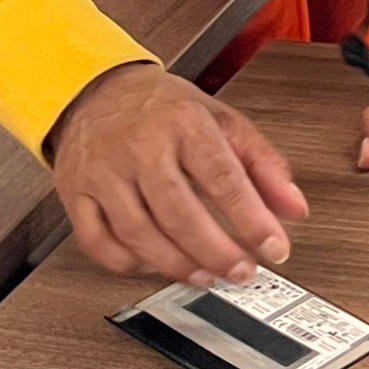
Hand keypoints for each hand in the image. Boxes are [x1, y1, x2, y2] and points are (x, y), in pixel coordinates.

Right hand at [50, 62, 307, 284]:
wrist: (97, 92)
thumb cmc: (163, 109)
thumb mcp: (222, 121)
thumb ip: (263, 164)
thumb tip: (293, 208)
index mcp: (183, 123)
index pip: (224, 179)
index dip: (252, 221)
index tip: (275, 248)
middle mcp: (140, 146)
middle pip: (180, 214)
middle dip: (217, 252)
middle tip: (241, 271)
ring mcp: (103, 172)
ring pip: (139, 234)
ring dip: (178, 265)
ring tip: (207, 275)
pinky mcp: (75, 193)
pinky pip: (98, 242)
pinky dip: (128, 264)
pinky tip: (156, 265)